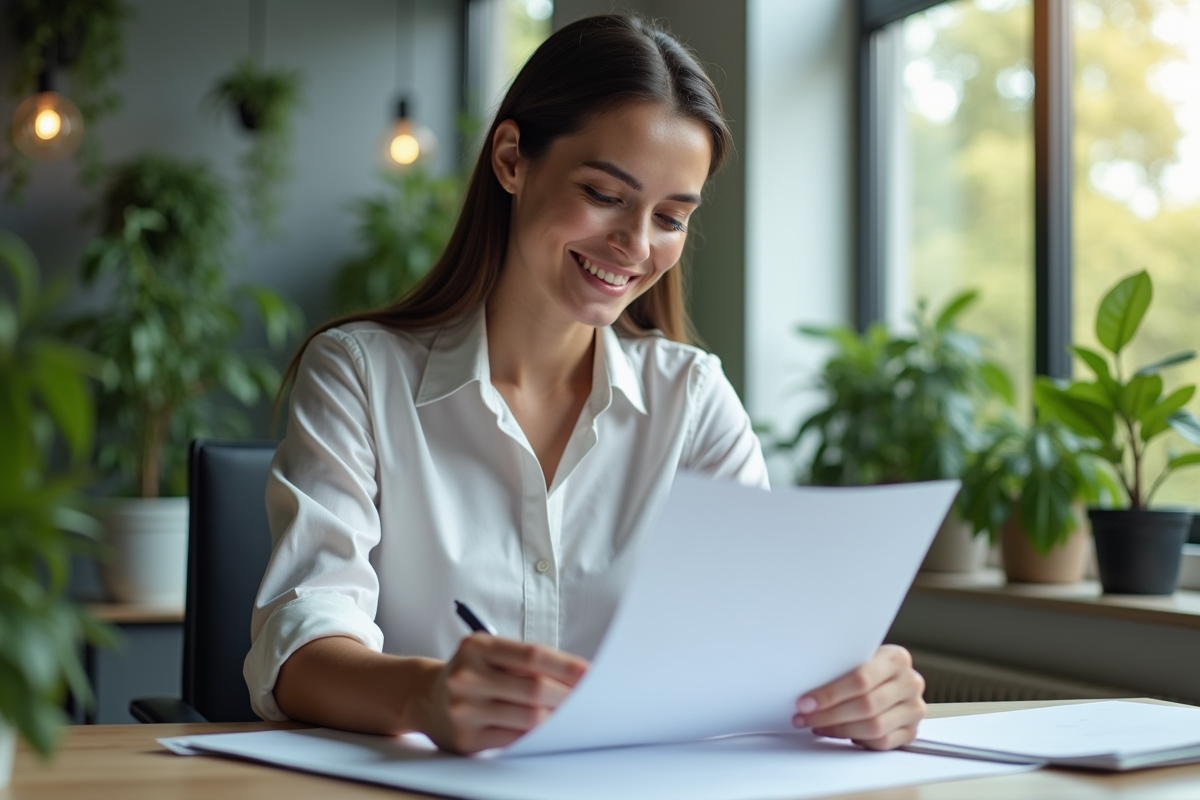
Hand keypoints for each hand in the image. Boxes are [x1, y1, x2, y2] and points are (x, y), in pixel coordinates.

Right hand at [420, 634, 588, 753]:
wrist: (426, 697)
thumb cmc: (473, 673)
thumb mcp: (490, 654)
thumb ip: (527, 662)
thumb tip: (577, 679)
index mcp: (477, 647)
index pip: (533, 655)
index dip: (567, 666)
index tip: (592, 674)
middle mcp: (467, 676)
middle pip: (533, 688)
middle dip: (568, 696)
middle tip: (592, 700)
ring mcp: (463, 709)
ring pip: (527, 717)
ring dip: (557, 719)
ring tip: (575, 717)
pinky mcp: (465, 738)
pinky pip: (513, 740)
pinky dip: (537, 737)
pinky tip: (549, 732)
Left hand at [793, 644, 925, 749]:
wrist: (890, 676)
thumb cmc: (867, 665)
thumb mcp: (857, 656)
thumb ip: (841, 668)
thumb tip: (806, 687)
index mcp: (896, 659)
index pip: (861, 679)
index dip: (830, 694)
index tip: (805, 702)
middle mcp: (910, 683)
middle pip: (867, 706)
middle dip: (829, 714)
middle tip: (805, 717)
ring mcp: (914, 709)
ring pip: (874, 727)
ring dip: (839, 729)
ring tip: (817, 725)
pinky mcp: (911, 731)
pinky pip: (882, 742)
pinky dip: (855, 740)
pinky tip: (837, 732)